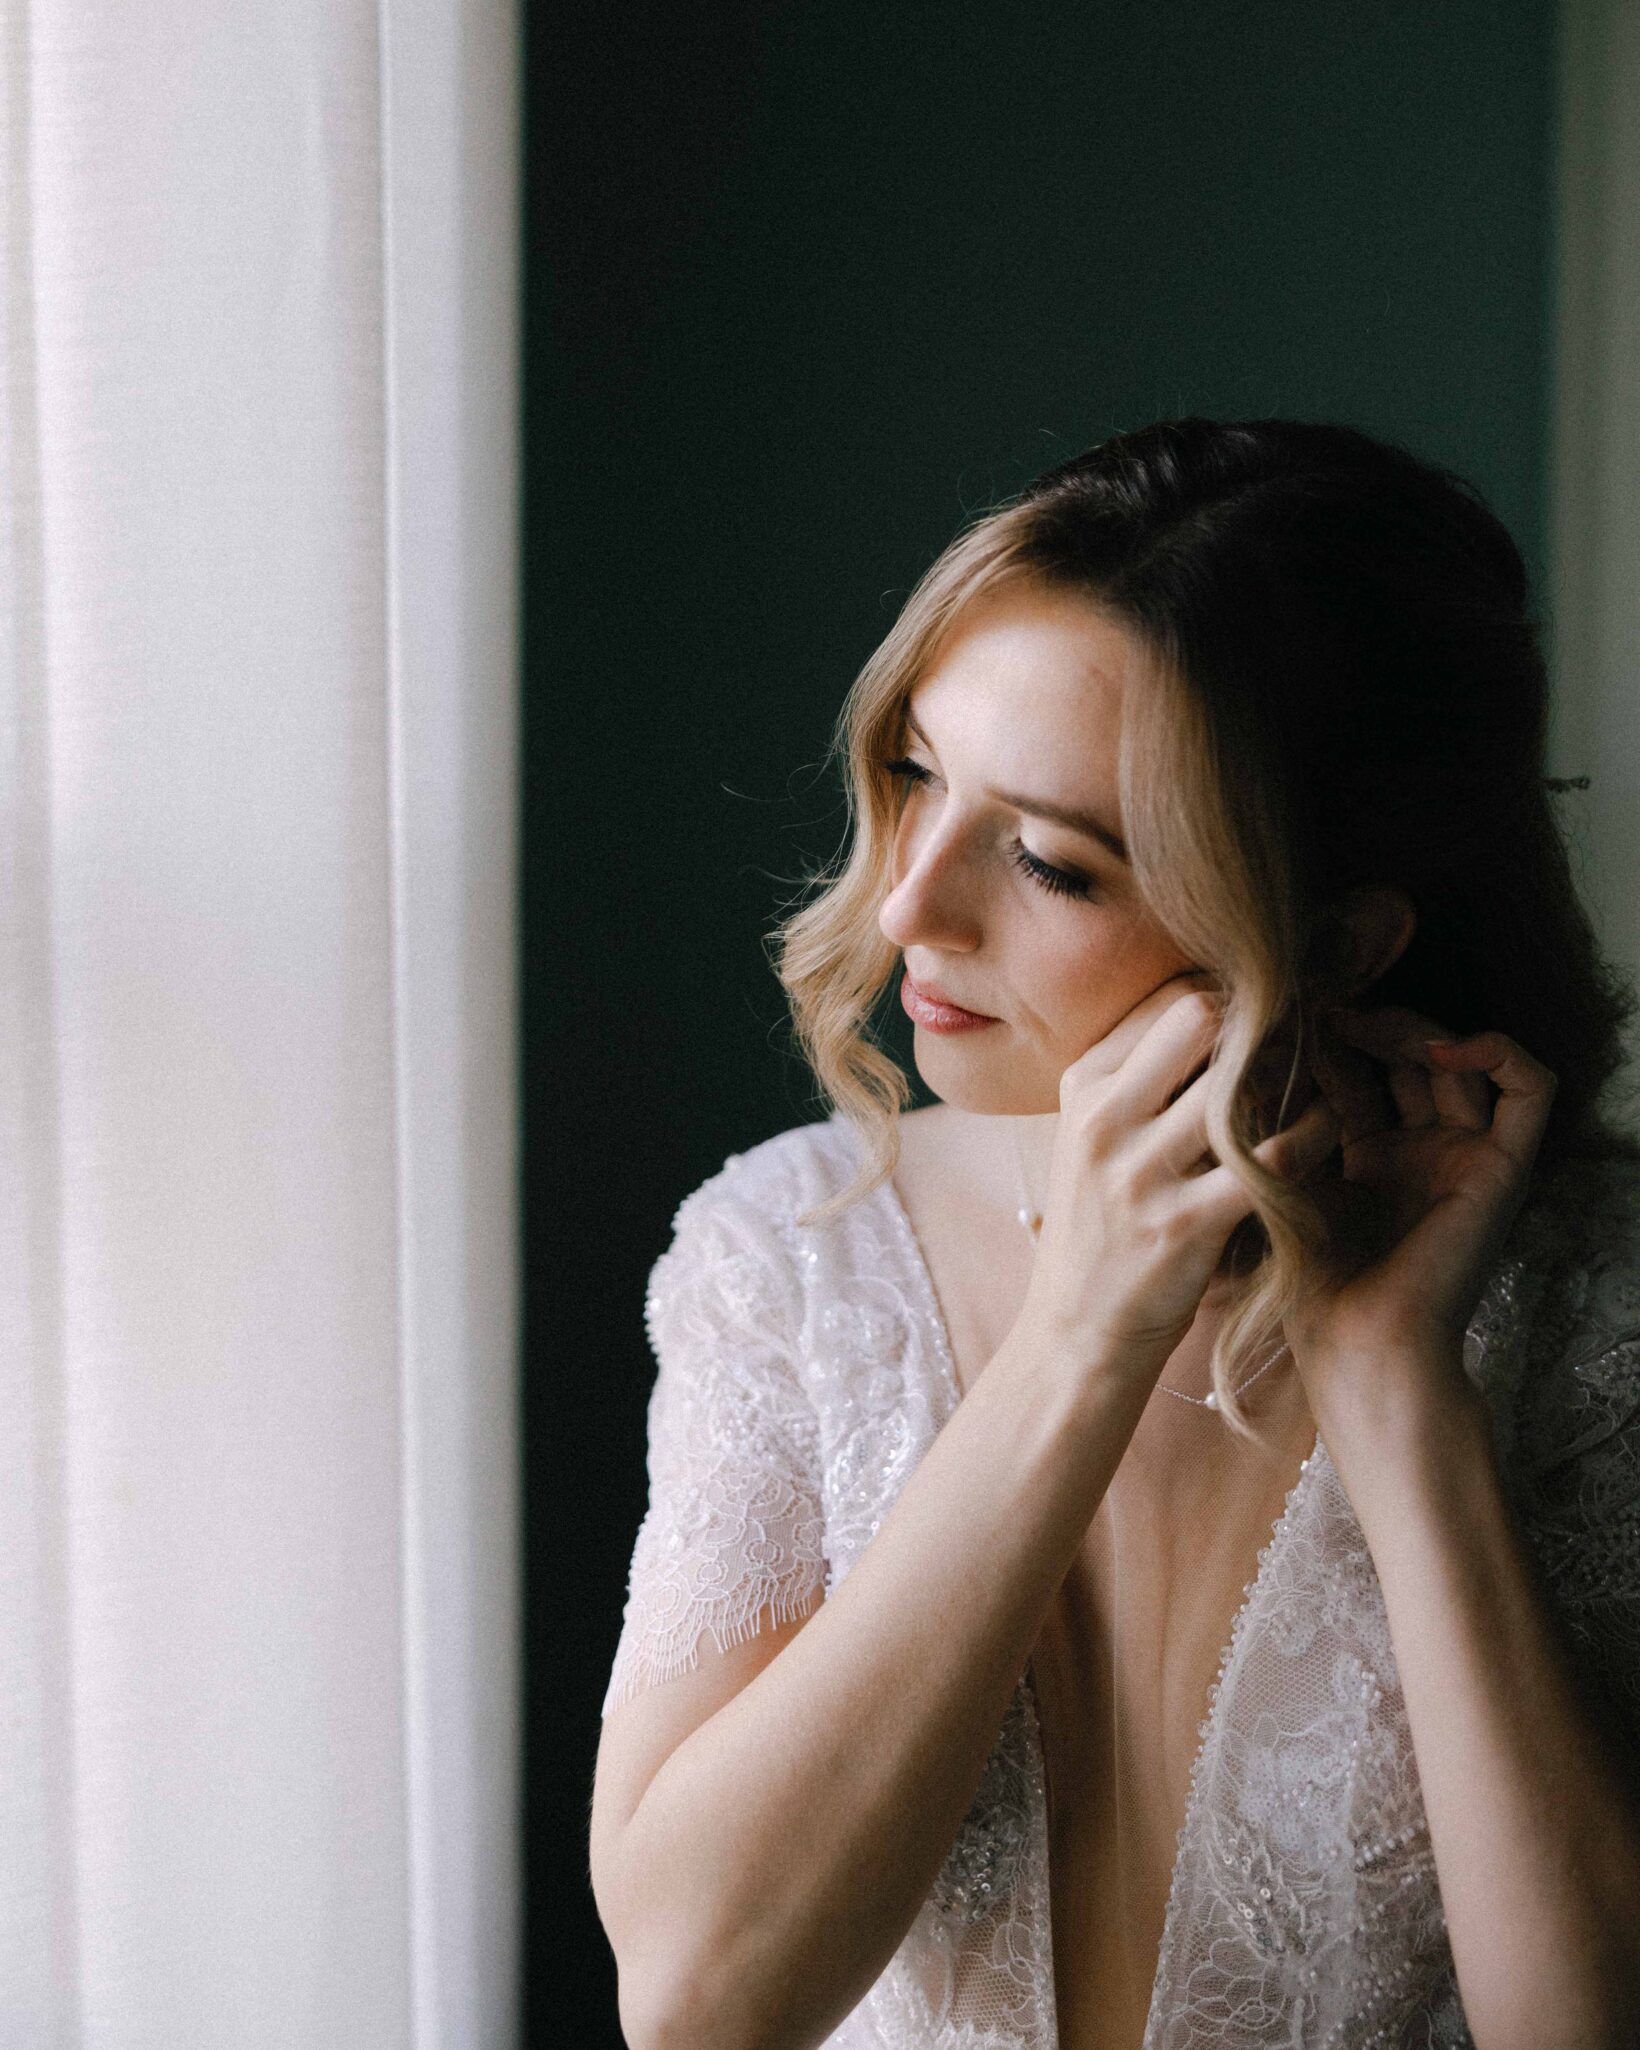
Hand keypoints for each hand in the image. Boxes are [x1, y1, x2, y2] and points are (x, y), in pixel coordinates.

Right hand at [1022, 974, 1340, 1382]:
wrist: (1078, 1334)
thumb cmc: (1100, 1229)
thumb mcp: (1091, 1140)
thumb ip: (1139, 1079)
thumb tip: (1213, 1010)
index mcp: (1083, 1089)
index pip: (1167, 1000)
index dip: (1228, 997)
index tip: (1265, 1015)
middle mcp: (1104, 1121)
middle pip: (1199, 1019)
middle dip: (1259, 1021)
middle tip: (1301, 1036)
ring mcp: (1141, 1173)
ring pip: (1241, 1081)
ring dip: (1295, 1075)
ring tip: (1322, 1079)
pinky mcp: (1187, 1224)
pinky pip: (1274, 1156)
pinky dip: (1315, 1134)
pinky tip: (1329, 1131)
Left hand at [1286, 1003, 1557, 1405]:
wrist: (1359, 1344)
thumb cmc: (1309, 1282)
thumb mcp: (1284, 1179)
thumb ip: (1281, 1120)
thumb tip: (1248, 1050)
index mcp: (1369, 1158)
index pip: (1358, 1072)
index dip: (1326, 1040)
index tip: (1283, 1015)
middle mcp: (1422, 1152)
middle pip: (1408, 1058)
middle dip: (1366, 1024)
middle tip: (1319, 1009)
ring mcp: (1464, 1158)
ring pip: (1460, 1061)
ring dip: (1412, 1028)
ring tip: (1359, 1023)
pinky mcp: (1503, 1169)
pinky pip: (1530, 1093)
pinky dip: (1498, 1053)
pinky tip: (1438, 1049)